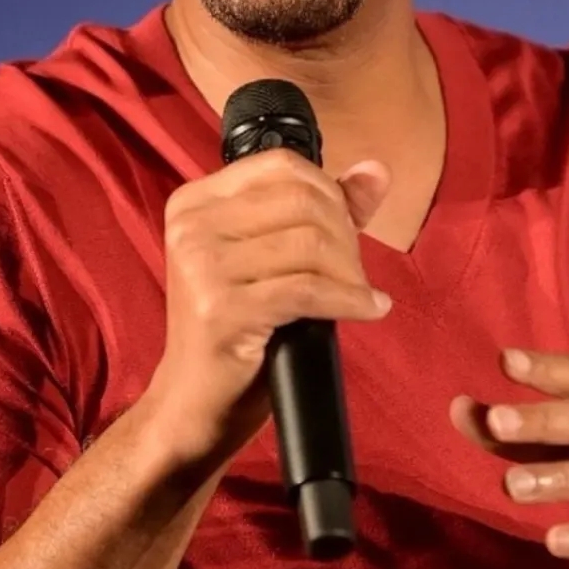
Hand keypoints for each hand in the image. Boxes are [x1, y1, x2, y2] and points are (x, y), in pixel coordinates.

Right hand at [145, 148, 391, 470]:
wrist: (194, 402)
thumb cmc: (237, 327)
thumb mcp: (274, 258)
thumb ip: (325, 209)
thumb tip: (376, 171)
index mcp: (195, 202)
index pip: (282, 166)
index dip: (330, 193)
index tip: (346, 230)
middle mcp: (192, 225)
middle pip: (302, 202)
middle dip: (345, 237)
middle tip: (354, 274)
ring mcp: (202, 266)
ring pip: (311, 243)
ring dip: (350, 272)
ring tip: (357, 295)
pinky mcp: (222, 309)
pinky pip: (310, 290)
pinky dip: (351, 299)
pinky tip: (369, 309)